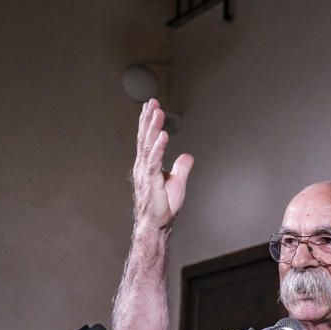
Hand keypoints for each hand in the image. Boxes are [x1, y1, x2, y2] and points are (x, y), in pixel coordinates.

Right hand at [132, 99, 193, 229]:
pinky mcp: (151, 182)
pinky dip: (158, 148)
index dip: (149, 123)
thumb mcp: (177, 183)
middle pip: (145, 138)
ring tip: (157, 112)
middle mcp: (143, 166)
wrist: (157, 226)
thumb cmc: (164, 207)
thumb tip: (187, 156)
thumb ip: (181, 168)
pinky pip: (154, 162)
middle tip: (152, 102)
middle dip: (148, 119)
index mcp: (148, 165)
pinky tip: (162, 135)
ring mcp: (145, 174)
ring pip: (148, 146)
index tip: (152, 106)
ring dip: (152, 128)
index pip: (147, 140)